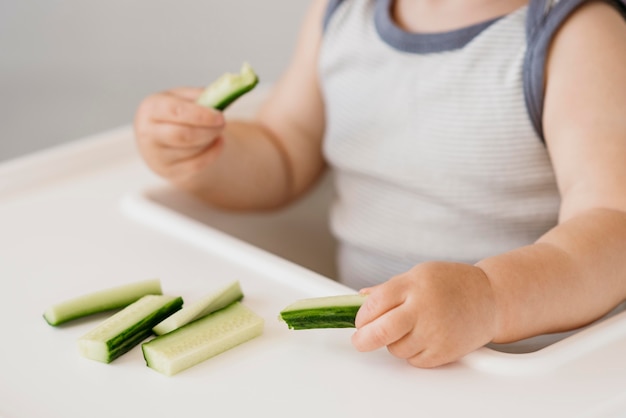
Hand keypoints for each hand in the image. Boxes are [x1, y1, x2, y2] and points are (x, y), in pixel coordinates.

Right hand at [134, 87, 225, 187]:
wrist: (165, 142)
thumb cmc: (176, 115)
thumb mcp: (182, 98)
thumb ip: (199, 95)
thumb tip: (220, 96)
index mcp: (150, 109)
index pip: (175, 111)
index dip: (200, 114)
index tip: (220, 115)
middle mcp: (148, 133)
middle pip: (183, 135)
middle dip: (208, 130)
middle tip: (222, 123)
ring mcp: (157, 156)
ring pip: (192, 150)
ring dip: (210, 139)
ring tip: (215, 130)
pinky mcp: (169, 171)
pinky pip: (197, 165)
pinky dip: (213, 153)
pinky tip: (218, 143)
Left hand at [352, 261, 497, 367]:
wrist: (490, 299)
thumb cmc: (452, 283)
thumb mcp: (418, 275)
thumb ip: (388, 289)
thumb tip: (359, 299)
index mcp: (414, 285)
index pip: (375, 304)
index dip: (362, 316)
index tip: (360, 320)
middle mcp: (424, 309)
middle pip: (381, 331)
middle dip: (363, 339)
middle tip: (360, 340)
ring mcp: (435, 332)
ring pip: (395, 349)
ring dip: (392, 343)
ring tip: (407, 329)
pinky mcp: (444, 352)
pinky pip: (414, 360)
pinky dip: (411, 353)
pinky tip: (422, 337)